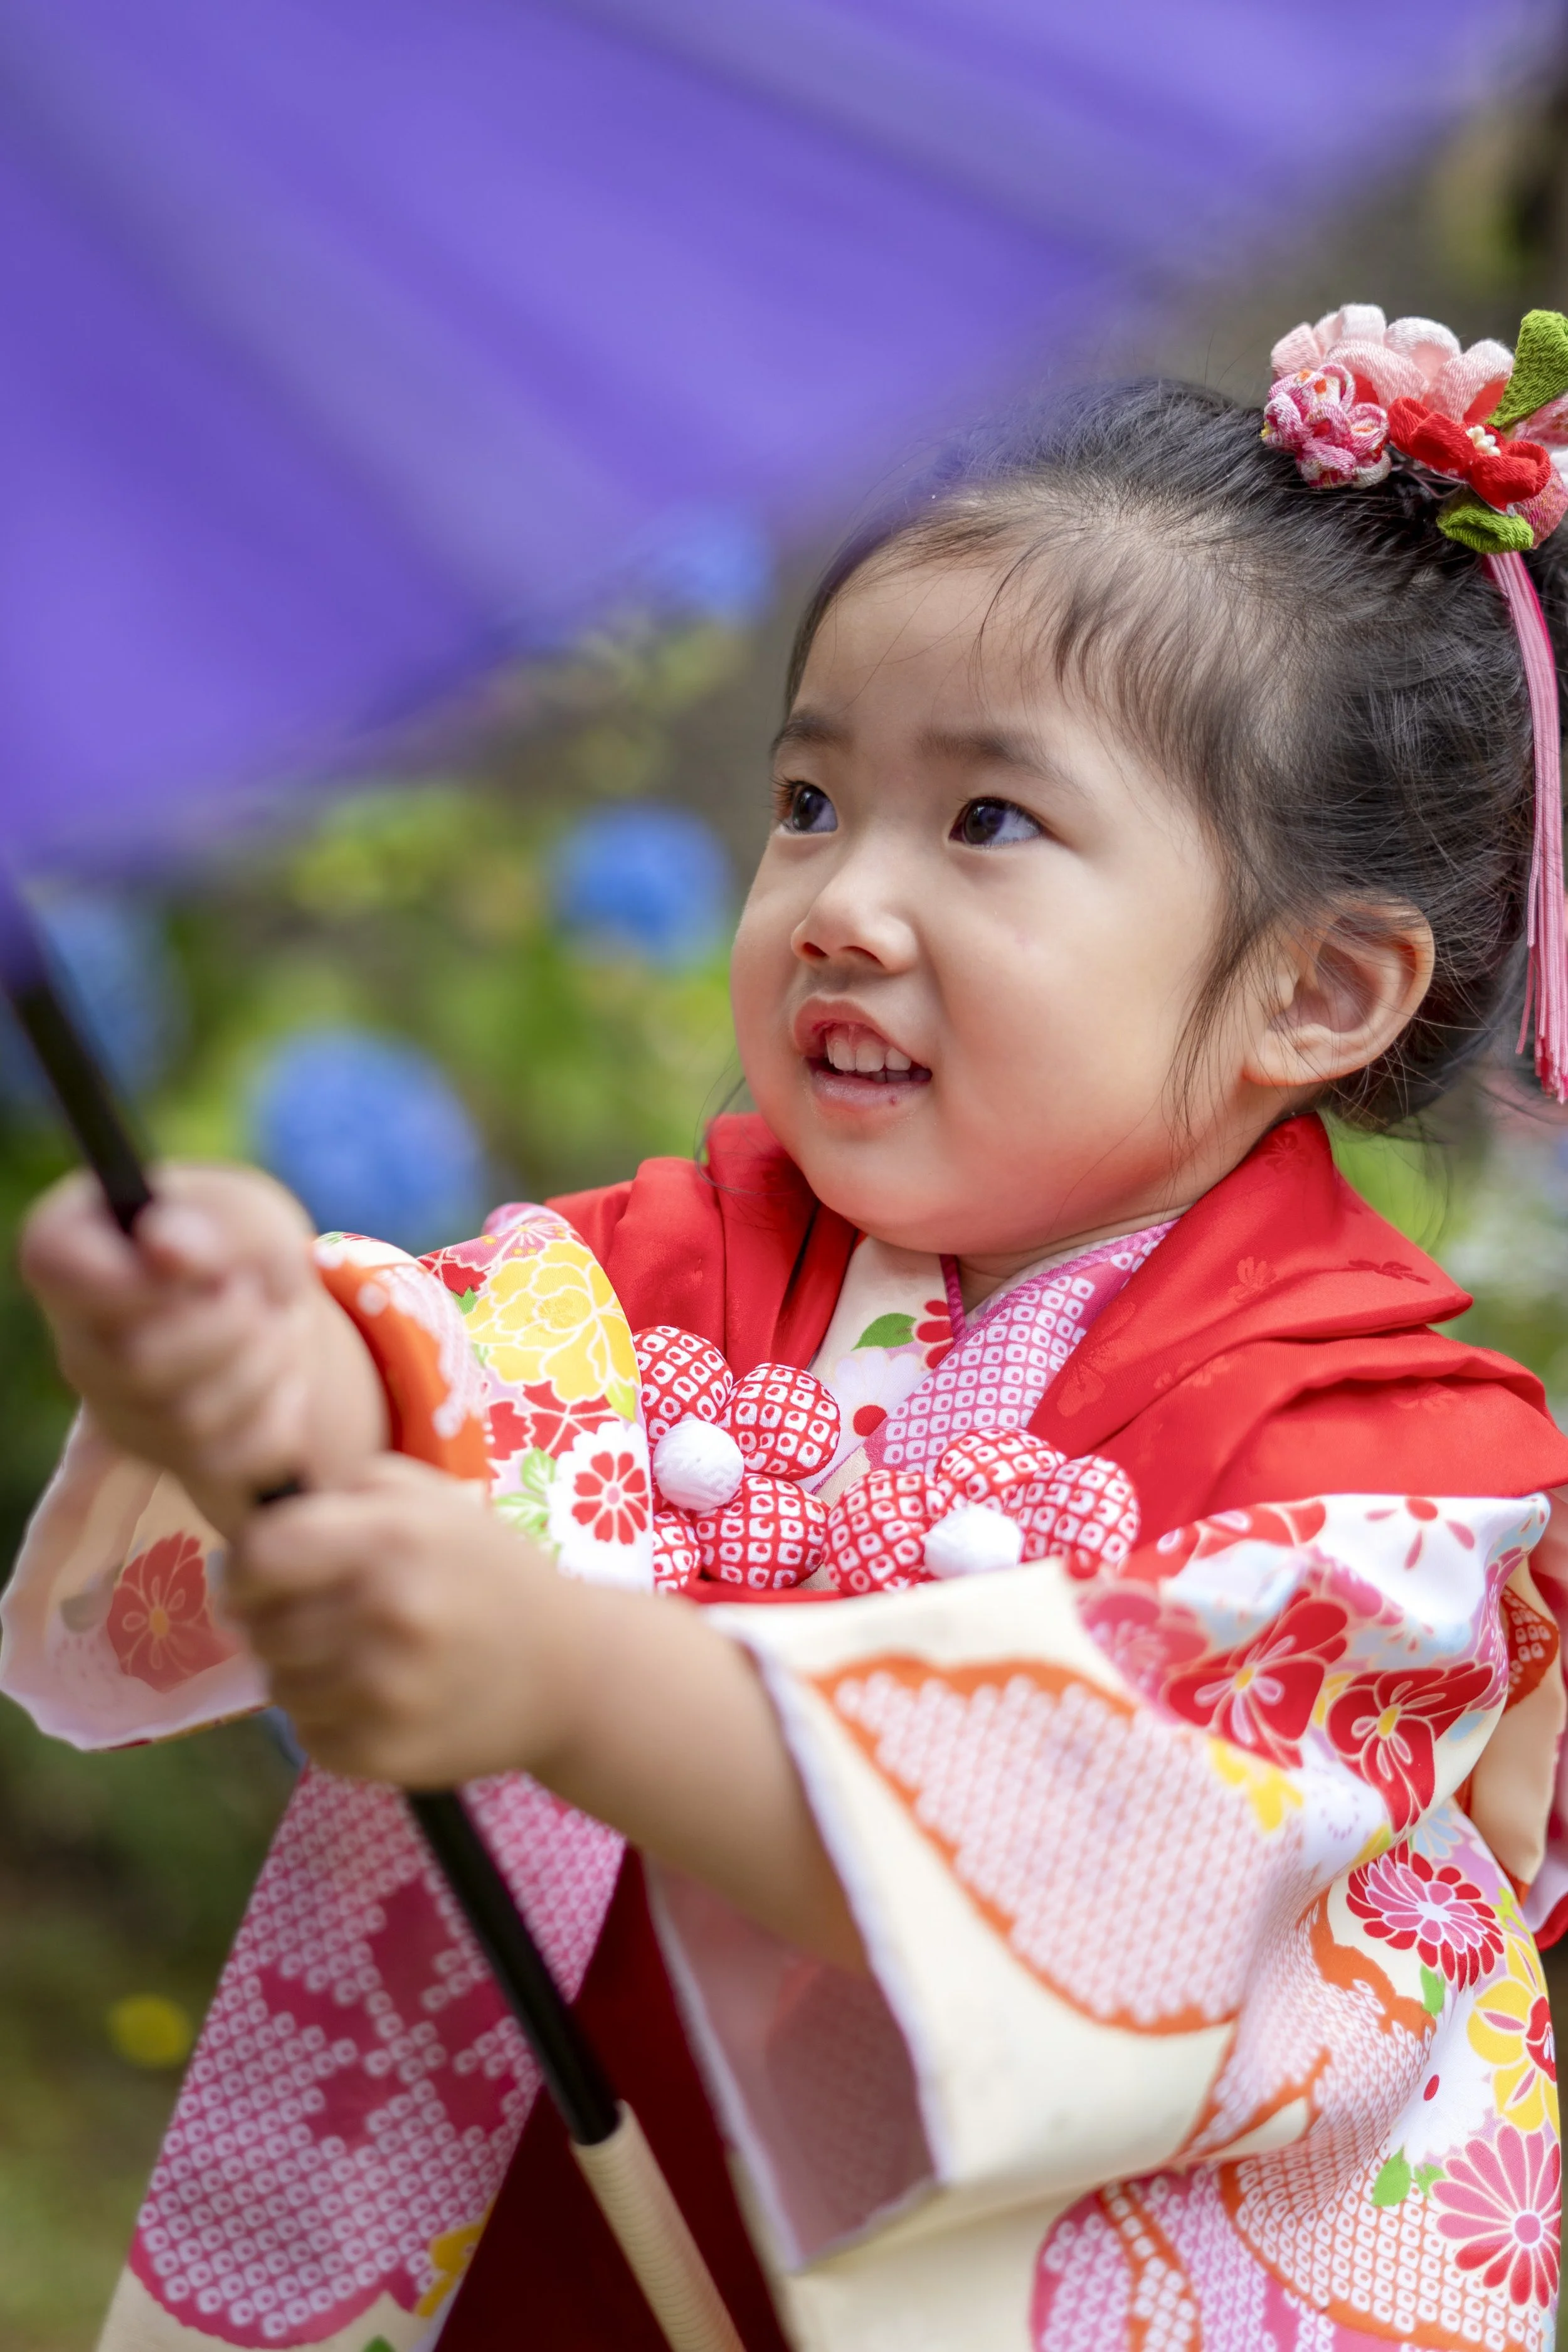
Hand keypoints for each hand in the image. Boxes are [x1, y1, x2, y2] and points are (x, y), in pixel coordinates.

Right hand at [19, 1163, 386, 1534]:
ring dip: (264, 1366)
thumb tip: (166, 1246)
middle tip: (257, 1295)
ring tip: (276, 1329)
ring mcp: (112, 1407)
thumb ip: (215, 1224)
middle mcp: (75, 1338)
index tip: (200, 1267)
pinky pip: (225, 1459)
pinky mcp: (161, 1455)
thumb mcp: (246, 1212)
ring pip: (188, 1419)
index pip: (60, 1270)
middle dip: (229, 1324)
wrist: (263, 1301)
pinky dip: (277, 1415)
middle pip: (138, 1361)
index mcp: (65, 1251)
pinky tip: (280, 1378)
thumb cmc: (237, 1242)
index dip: (144, 1276)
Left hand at [231, 1458, 866, 1965]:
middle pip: (260, 1627)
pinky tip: (374, 1701)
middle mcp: (385, 1613)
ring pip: (278, 1688)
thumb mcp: (429, 1500)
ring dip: (301, 1674)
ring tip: (354, 1659)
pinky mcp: (386, 1754)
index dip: (246, 1567)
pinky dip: (328, 1723)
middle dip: (276, 1622)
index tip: (262, 1577)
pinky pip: (309, 1739)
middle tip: (321, 1618)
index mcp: (392, 1538)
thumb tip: (253, 1533)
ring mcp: (385, 1692)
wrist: (570, 1671)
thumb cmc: (488, 1572)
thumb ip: (341, 1494)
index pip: (259, 1556)